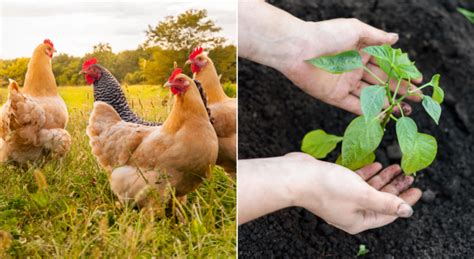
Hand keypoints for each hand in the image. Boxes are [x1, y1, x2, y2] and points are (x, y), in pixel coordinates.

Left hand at [280, 18, 421, 113]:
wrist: (299, 49)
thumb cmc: (326, 34)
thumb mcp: (356, 30)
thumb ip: (376, 37)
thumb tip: (396, 38)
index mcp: (360, 52)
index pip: (386, 65)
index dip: (403, 73)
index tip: (419, 81)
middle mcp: (354, 69)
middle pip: (382, 82)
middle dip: (400, 91)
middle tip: (418, 100)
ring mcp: (344, 83)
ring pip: (371, 96)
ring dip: (388, 104)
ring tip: (406, 111)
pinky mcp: (334, 96)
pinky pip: (354, 107)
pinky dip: (369, 113)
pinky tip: (385, 117)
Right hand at [286, 153, 420, 233]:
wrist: (297, 176)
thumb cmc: (327, 187)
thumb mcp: (363, 194)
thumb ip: (386, 202)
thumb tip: (407, 211)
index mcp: (357, 221)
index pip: (388, 213)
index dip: (404, 201)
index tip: (418, 189)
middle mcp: (350, 212)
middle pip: (379, 200)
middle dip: (395, 187)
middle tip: (409, 175)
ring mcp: (341, 198)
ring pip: (368, 189)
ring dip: (383, 178)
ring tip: (395, 166)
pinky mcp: (334, 185)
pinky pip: (356, 181)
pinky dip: (367, 173)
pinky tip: (376, 164)